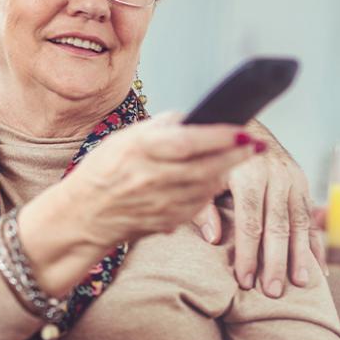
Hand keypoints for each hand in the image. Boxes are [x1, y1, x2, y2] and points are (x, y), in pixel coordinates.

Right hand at [61, 112, 262, 248]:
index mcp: (139, 151)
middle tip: (257, 145)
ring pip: (207, 187)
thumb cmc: (101, 171)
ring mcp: (160, 204)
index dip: (218, 137)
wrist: (82, 216)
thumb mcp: (123, 139)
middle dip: (236, 156)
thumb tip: (192, 117)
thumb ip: (159, 128)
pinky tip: (216, 178)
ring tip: (241, 156)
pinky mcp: (166, 222)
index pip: (187, 142)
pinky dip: (211, 190)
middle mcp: (151, 178)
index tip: (242, 129)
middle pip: (206, 167)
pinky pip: (198, 204)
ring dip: (227, 172)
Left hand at [193, 121, 325, 296]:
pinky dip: (316, 244)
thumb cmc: (216, 158)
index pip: (250, 222)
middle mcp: (275, 177)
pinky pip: (311, 217)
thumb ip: (203, 207)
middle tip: (273, 291)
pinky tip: (319, 268)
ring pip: (299, 223)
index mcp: (248, 175)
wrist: (243, 124)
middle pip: (277, 227)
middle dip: (275, 262)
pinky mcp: (303, 183)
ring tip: (301, 284)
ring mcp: (293, 180)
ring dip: (301, 256)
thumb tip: (213, 239)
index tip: (245, 280)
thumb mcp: (203, 177)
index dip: (248, 253)